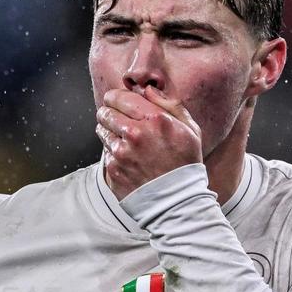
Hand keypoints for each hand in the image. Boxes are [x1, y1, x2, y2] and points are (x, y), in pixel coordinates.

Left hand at [95, 85, 201, 199]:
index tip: (116, 100)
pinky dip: (113, 153)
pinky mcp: (113, 170)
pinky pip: (105, 153)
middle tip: (117, 119)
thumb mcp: (190, 129)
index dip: (116, 97)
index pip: (119, 97)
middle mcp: (135, 134)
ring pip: (102, 131)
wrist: (178, 201)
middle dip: (109, 112)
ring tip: (124, 140)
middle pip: (105, 112)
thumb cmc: (185, 164)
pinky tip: (128, 159)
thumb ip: (170, 104)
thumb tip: (148, 89)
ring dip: (109, 132)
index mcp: (154, 119)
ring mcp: (121, 153)